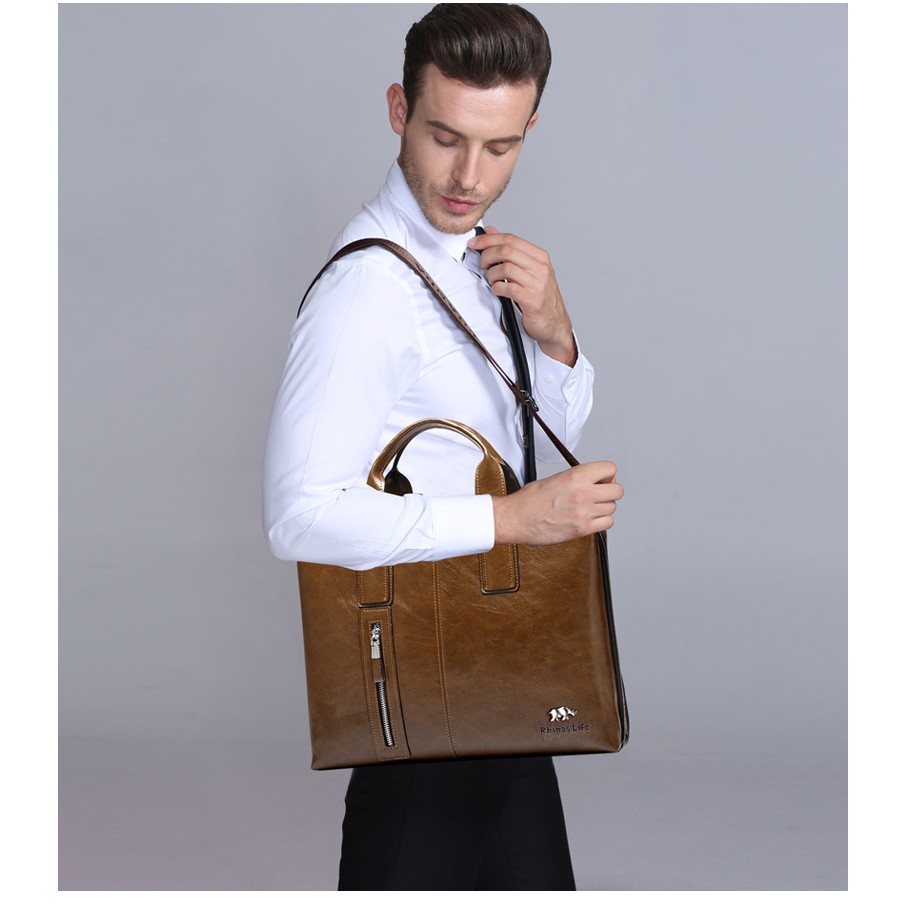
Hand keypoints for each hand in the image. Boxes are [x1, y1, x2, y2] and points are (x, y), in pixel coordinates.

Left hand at [467, 226, 576, 366]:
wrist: (554, 323)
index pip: (511, 239)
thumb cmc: (539, 296)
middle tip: (482, 264)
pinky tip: (497, 291)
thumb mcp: (528, 270)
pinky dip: (497, 288)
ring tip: (492, 280)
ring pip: (506, 268)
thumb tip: (491, 232)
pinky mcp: (532, 299)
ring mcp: (537, 283)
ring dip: (492, 274)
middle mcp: (541, 268)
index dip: (488, 239)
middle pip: (507, 250)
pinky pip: (508, 288)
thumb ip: (511, 251)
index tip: (474, 243)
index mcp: (539, 257)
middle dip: (487, 255)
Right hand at [492, 462, 622, 545]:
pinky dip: (601, 521)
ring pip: (612, 508)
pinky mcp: (582, 529)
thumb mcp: (555, 478)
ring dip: (604, 507)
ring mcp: (584, 512)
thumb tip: (592, 480)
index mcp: (576, 476)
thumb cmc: (529, 500)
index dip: (608, 474)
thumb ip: (577, 478)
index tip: (603, 479)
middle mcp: (583, 493)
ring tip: (590, 508)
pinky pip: (607, 523)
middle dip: (610, 491)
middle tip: (600, 493)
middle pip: (617, 490)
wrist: (516, 518)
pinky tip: (589, 518)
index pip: (610, 469)